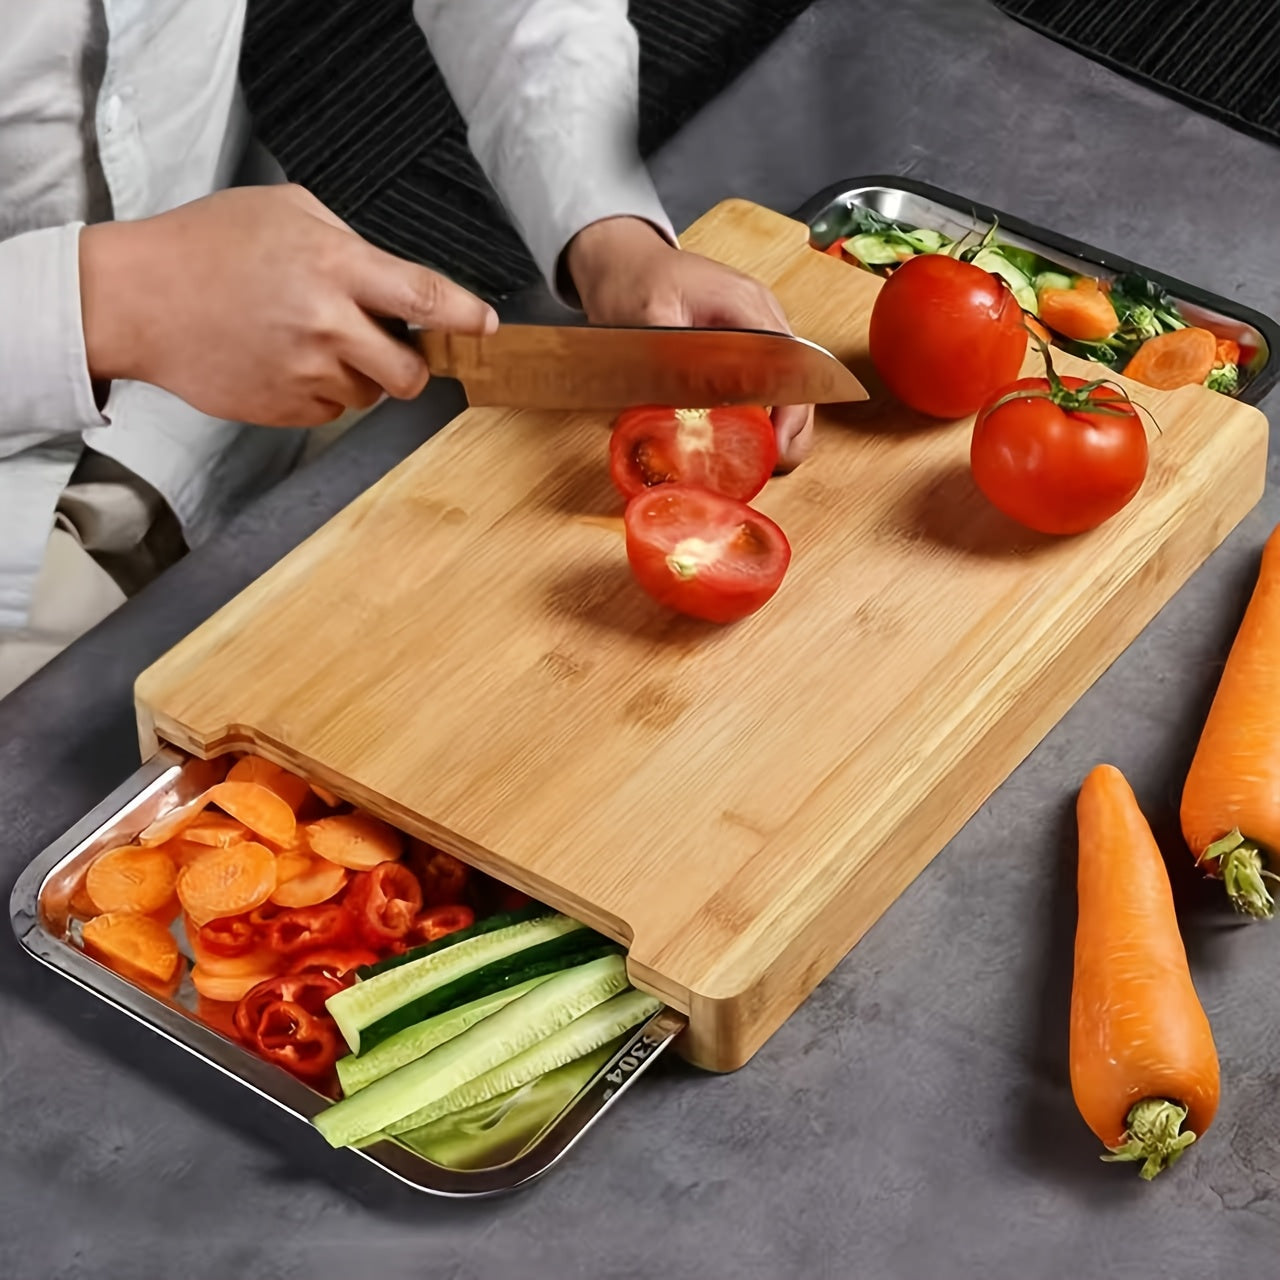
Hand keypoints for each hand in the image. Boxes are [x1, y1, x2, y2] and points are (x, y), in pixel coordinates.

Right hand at [79, 184, 497, 426]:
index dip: (466, 317)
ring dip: (358, 377)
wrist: (138, 299)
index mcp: (336, 267)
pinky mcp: (285, 408)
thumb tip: (389, 278)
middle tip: (391, 349)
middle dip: (412, 368)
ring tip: (309, 342)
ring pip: (370, 395)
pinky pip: (330, 411)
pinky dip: (320, 392)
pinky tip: (284, 362)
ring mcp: (307, 372)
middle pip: (411, 374)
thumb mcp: (284, 211)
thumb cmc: (206, 246)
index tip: (487, 327)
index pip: (425, 298)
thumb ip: (346, 243)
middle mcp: (329, 325)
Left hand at [565, 216, 814, 468]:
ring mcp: (756, 327)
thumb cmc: (632, 279)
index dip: (790, 408)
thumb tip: (686, 413)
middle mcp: (762, 315)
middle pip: (799, 376)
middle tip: (775, 463)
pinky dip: (763, 410)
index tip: (779, 445)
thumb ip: (669, 361)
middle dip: (793, 424)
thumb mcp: (644, 318)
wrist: (622, 257)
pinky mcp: (743, 342)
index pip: (789, 363)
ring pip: (787, 381)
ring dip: (781, 421)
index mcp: (746, 305)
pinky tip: (750, 436)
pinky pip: (766, 380)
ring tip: (767, 457)